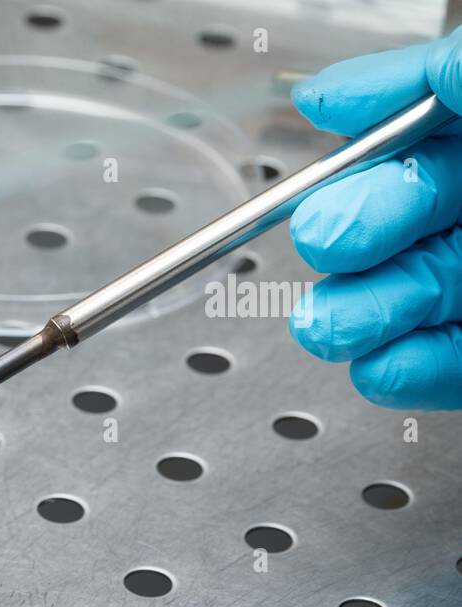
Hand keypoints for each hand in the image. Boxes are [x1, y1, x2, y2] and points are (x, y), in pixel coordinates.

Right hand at [288, 29, 461, 408]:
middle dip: (350, 237)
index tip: (319, 177)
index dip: (358, 157)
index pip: (410, 141)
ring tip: (333, 322)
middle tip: (329, 238)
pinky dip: (410, 372)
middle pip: (400, 224)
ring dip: (360, 315)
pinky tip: (383, 365)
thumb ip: (444, 73)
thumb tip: (330, 95)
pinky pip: (452, 366)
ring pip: (413, 300)